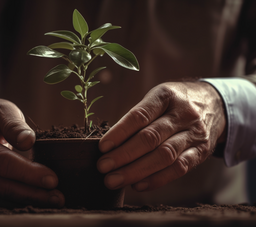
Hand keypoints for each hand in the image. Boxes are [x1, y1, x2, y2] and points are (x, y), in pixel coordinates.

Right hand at [0, 96, 63, 206]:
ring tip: (54, 200)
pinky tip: (38, 200)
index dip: (27, 173)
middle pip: (1, 185)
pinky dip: (19, 201)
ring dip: (28, 201)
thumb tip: (28, 141)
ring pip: (0, 196)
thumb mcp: (1, 109)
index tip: (52, 180)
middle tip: (58, 198)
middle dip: (32, 194)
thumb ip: (13, 124)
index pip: (2, 162)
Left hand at [97, 82, 225, 191]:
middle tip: (103, 167)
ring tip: (114, 180)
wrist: (215, 103)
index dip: (119, 133)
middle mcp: (182, 114)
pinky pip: (179, 168)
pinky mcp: (201, 151)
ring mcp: (194, 133)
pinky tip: (137, 185)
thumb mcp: (157, 97)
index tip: (102, 147)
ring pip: (164, 156)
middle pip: (150, 138)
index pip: (139, 116)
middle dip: (123, 155)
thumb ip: (138, 117)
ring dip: (136, 170)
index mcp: (165, 96)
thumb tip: (110, 144)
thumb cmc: (174, 102)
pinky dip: (156, 179)